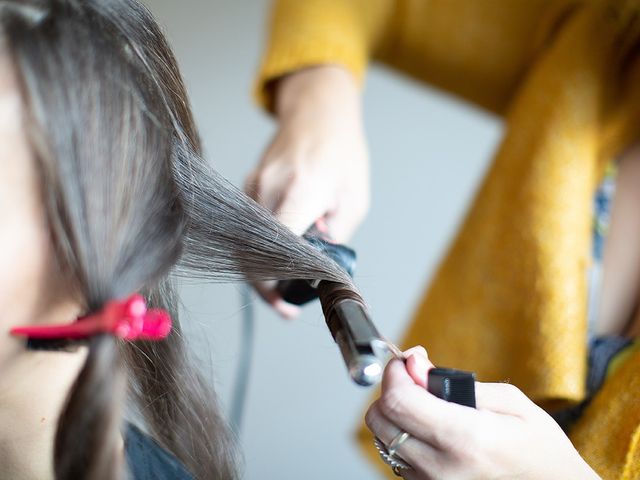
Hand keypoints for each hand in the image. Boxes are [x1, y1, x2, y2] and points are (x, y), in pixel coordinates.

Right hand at [246, 65, 369, 316]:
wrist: (317, 111)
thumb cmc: (342, 152)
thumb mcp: (354, 199)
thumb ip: (336, 235)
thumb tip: (317, 263)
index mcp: (300, 190)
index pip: (276, 247)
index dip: (277, 280)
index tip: (286, 301)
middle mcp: (269, 187)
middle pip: (253, 250)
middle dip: (266, 283)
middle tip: (284, 303)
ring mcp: (253, 184)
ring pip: (246, 240)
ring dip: (263, 264)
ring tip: (284, 281)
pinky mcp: (248, 184)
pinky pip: (249, 225)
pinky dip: (260, 244)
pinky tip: (279, 253)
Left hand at [365, 347, 599, 479]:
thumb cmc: (539, 447)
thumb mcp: (510, 401)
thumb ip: (453, 382)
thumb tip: (414, 364)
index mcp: (465, 440)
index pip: (399, 402)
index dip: (396, 372)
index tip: (408, 359)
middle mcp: (441, 468)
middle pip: (380, 419)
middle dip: (391, 388)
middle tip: (415, 377)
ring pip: (382, 437)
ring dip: (394, 412)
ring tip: (425, 402)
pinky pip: (395, 455)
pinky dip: (402, 434)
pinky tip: (428, 426)